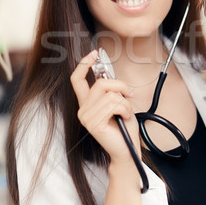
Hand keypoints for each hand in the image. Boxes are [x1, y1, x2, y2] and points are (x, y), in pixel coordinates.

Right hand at [70, 50, 140, 166]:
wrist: (127, 150)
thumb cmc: (123, 128)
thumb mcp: (118, 103)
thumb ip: (111, 90)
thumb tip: (109, 74)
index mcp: (86, 103)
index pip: (76, 79)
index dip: (83, 64)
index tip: (94, 54)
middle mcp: (83, 109)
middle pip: (100, 84)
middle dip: (119, 85)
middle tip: (129, 94)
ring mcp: (86, 118)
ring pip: (110, 95)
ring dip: (125, 103)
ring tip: (126, 113)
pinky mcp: (94, 124)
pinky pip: (114, 105)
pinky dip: (126, 110)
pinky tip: (125, 119)